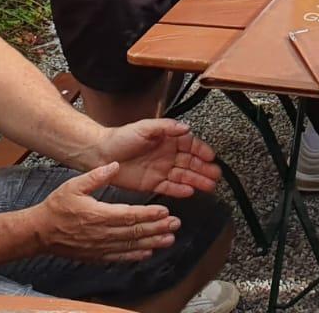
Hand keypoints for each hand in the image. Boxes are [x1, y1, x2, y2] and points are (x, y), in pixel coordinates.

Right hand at [32, 162, 180, 262]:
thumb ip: (97, 175)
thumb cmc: (56, 207)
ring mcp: (99, 246)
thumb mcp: (75, 185)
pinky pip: (118, 257)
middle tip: (175, 225)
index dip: (149, 215)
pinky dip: (134, 256)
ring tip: (169, 239)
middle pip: (134, 232)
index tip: (165, 211)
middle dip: (157, 228)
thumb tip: (115, 164)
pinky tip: (147, 253)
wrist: (39, 232)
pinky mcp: (95, 255)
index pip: (129, 215)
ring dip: (151, 242)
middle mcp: (101, 233)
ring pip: (130, 246)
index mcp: (98, 215)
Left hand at [94, 119, 221, 197]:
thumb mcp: (146, 127)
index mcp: (168, 139)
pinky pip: (170, 187)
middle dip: (204, 169)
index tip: (212, 157)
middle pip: (191, 163)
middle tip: (216, 175)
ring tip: (209, 186)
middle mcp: (168, 154)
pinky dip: (180, 190)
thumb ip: (167, 127)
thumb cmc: (123, 137)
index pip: (191, 145)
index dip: (202, 151)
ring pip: (183, 176)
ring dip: (197, 180)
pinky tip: (190, 191)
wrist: (102, 154)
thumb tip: (186, 127)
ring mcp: (161, 170)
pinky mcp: (153, 183)